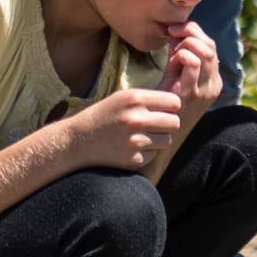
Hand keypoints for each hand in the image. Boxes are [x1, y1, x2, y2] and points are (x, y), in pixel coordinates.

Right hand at [57, 87, 180, 171]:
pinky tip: (131, 147)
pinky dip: (147, 152)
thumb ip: (149, 97)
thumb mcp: (123, 97)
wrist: (78, 140)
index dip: (171, 107)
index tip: (164, 110)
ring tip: (143, 135)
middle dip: (168, 124)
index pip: (174, 102)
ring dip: (159, 139)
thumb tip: (179, 101)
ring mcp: (134, 140)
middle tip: (157, 125)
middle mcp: (136, 119)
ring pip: (167, 140)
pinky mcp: (132, 159)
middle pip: (175, 122)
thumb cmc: (104, 115)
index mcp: (135, 98)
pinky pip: (154, 155)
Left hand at [158, 20, 223, 129]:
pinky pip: (193, 63)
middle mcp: (213, 84)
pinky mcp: (191, 94)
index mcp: (212, 79)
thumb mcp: (175, 76)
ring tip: (172, 51)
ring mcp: (204, 90)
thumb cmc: (164, 104)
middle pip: (210, 45)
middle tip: (171, 33)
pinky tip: (172, 60)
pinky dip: (182, 54)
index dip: (194, 31)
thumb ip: (179, 56)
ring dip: (186, 44)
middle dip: (190, 33)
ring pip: (205, 52)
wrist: (159, 135)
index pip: (211, 45)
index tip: (174, 29)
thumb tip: (175, 31)